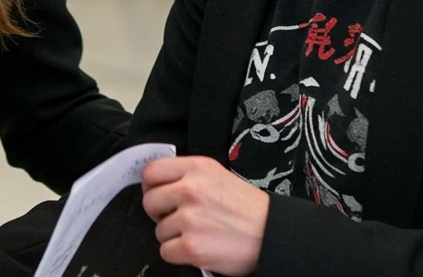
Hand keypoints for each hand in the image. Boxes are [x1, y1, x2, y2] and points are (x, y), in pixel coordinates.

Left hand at [141, 156, 268, 276]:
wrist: (272, 234)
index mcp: (197, 168)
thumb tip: (160, 183)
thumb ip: (188, 175)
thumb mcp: (218, 176)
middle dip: (159, 212)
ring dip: (173, 235)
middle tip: (176, 217)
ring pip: (158, 229)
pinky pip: (165, 251)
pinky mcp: (192, 246)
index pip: (151, 171)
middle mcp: (191, 190)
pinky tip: (196, 246)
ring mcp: (190, 218)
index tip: (157, 193)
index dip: (151, 186)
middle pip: (149, 201)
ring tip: (196, 233)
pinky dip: (178, 254)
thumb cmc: (248, 209)